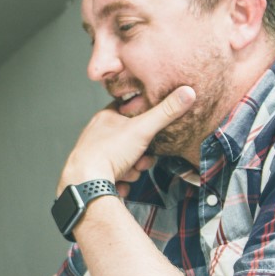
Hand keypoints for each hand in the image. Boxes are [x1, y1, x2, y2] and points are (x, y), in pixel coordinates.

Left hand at [59, 86, 195, 194]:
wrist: (87, 183)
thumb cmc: (109, 152)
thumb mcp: (143, 128)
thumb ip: (166, 112)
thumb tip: (187, 92)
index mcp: (105, 118)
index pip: (128, 111)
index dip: (144, 122)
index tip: (150, 131)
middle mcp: (97, 135)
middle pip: (130, 141)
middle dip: (141, 154)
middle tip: (141, 159)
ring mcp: (94, 156)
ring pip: (124, 161)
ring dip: (132, 170)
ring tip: (127, 172)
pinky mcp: (93, 175)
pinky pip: (114, 178)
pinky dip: (120, 183)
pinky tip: (119, 183)